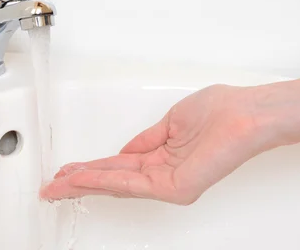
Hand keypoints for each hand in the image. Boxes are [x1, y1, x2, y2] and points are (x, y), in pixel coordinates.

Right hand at [40, 84, 274, 204]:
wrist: (247, 114)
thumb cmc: (221, 111)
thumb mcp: (172, 122)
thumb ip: (146, 141)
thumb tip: (124, 151)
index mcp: (163, 156)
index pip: (120, 165)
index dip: (93, 167)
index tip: (70, 170)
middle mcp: (163, 173)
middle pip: (113, 180)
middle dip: (80, 183)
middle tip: (52, 187)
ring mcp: (169, 183)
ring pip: (117, 184)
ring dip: (84, 184)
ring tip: (58, 186)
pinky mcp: (175, 187)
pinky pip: (132, 183)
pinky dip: (104, 180)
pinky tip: (83, 178)